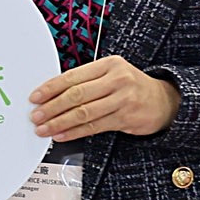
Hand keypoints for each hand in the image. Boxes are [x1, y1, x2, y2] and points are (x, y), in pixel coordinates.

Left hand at [29, 55, 180, 142]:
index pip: (72, 76)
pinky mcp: (126, 118)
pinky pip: (94, 126)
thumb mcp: (112, 74)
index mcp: (109, 64)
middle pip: (76, 95)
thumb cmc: (132, 86)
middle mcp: (117, 79)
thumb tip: (52, 94)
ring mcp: (122, 99)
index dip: (50, 88)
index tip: (35, 97)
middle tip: (36, 115)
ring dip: (59, 123)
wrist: (165, 100)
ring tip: (44, 128)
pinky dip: (74, 132)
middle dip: (51, 107)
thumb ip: (86, 80)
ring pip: (83, 113)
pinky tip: (62, 135)